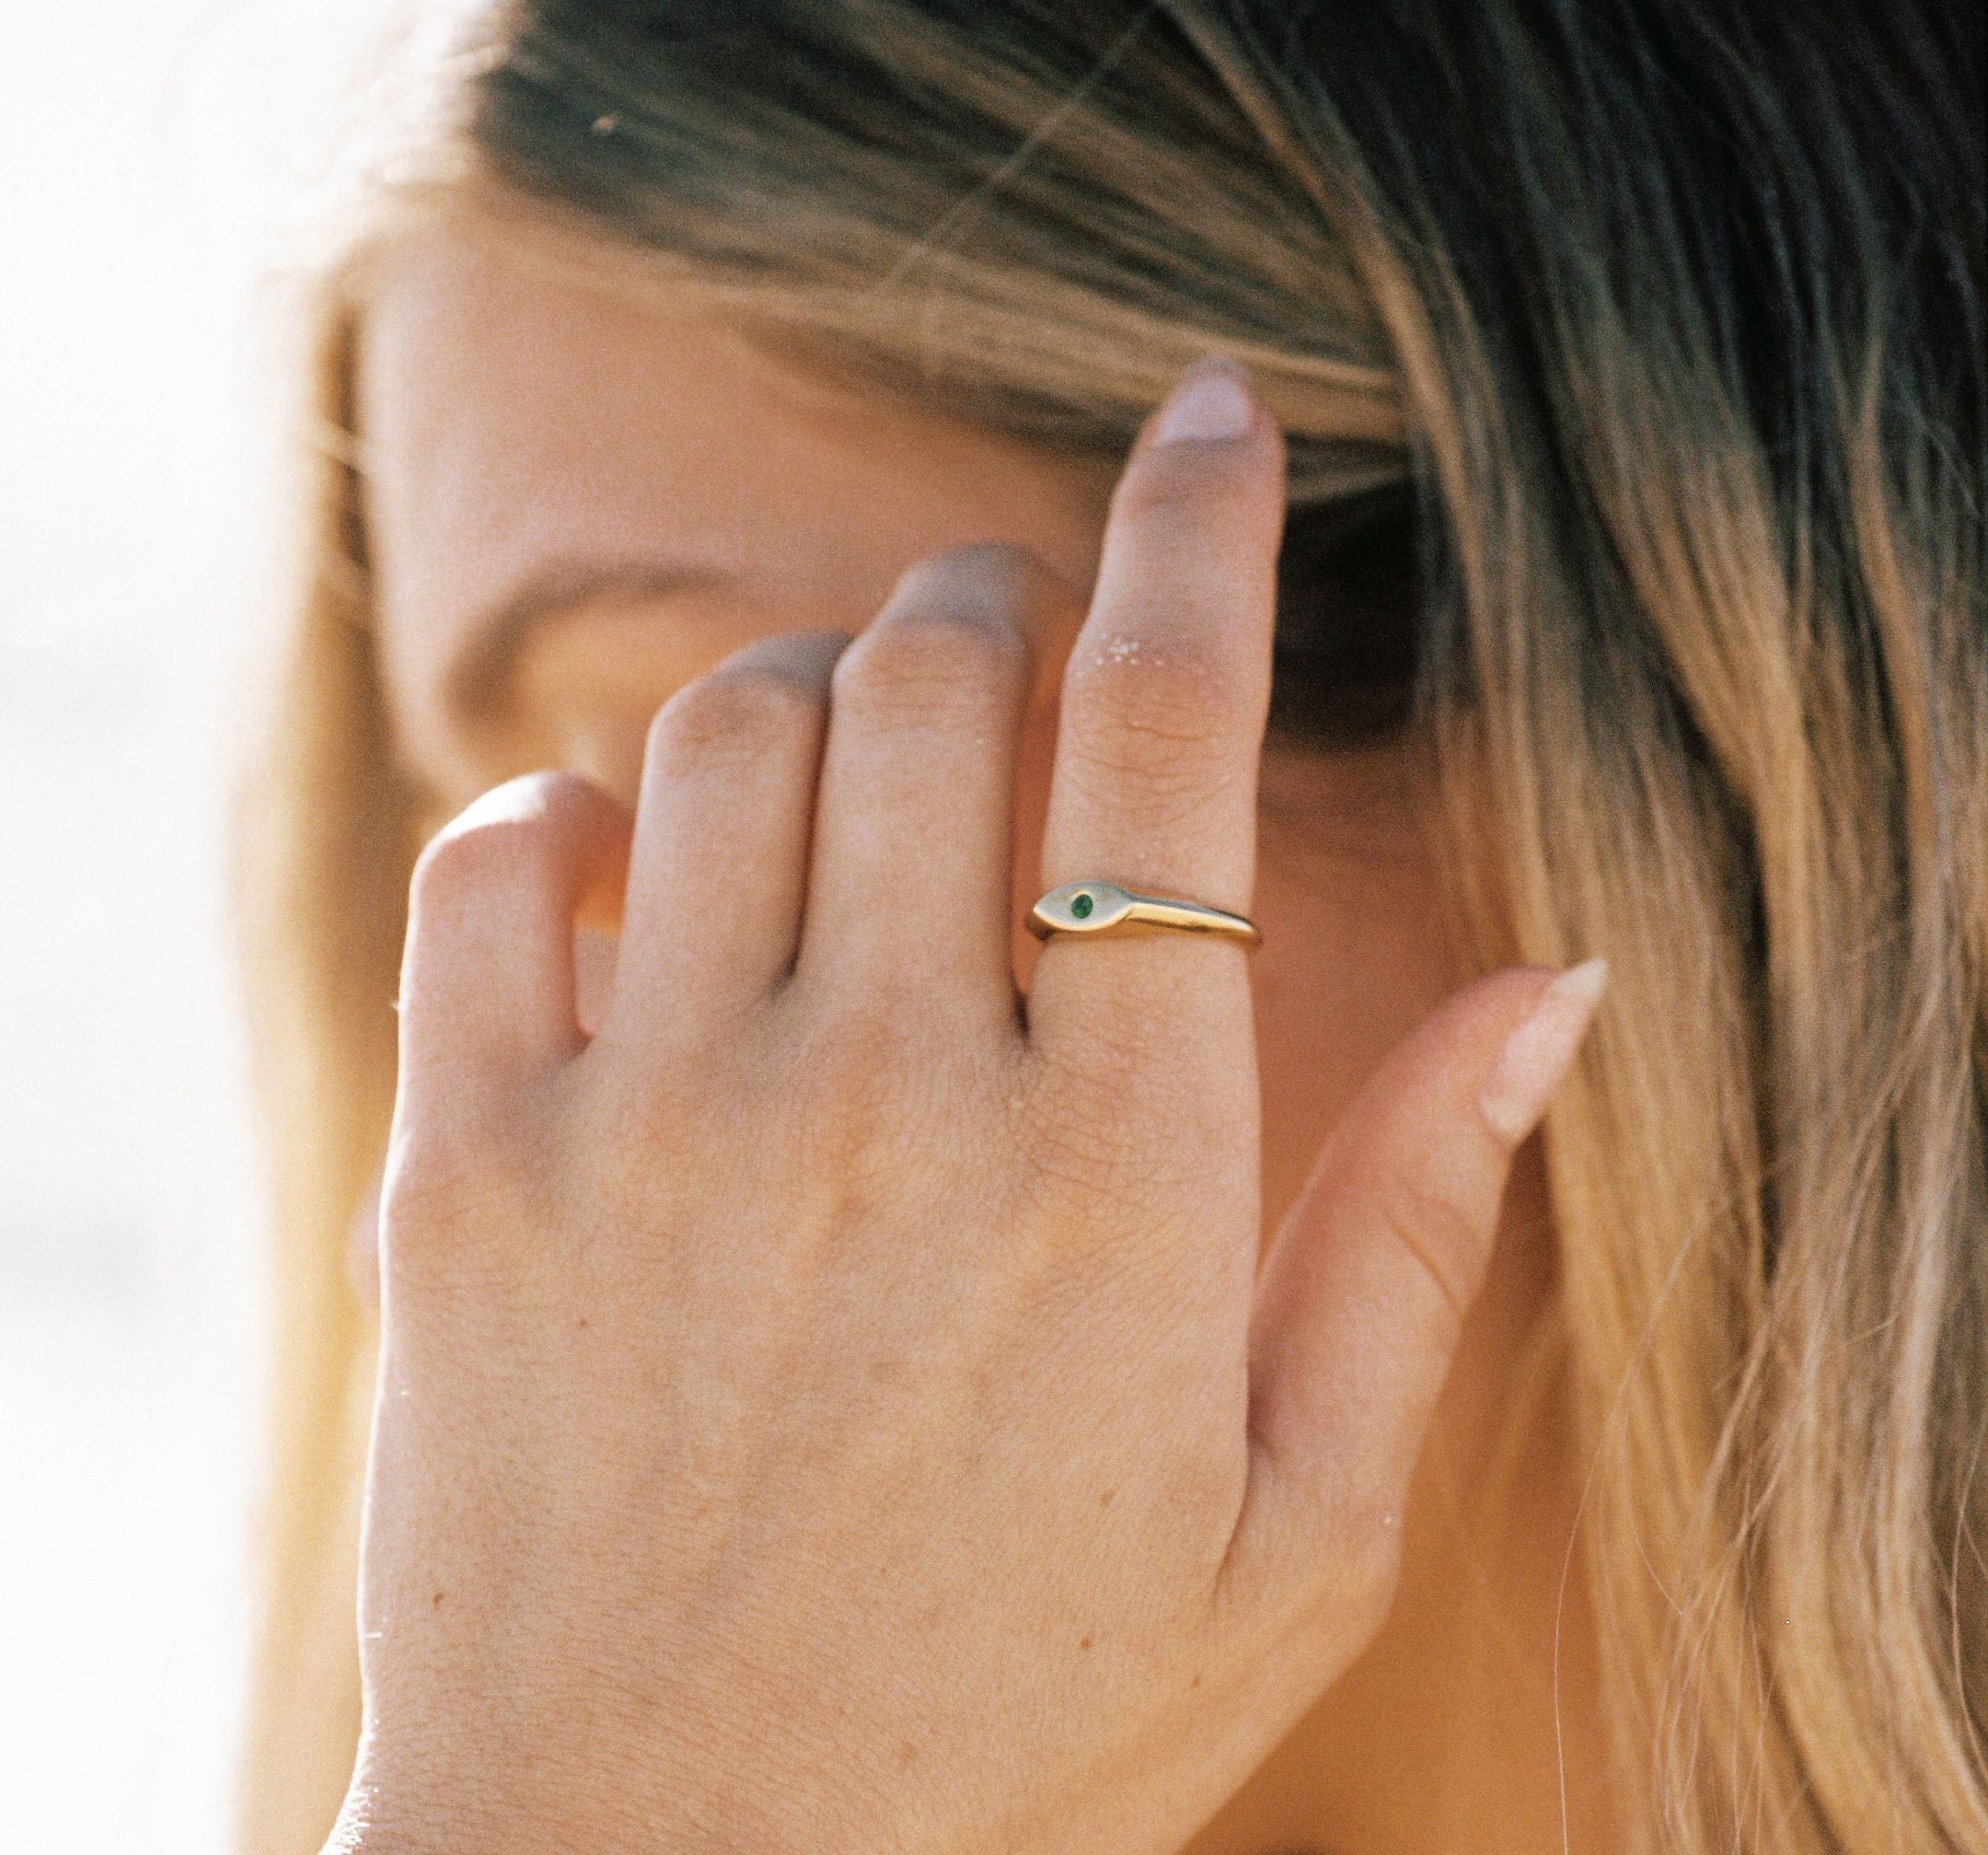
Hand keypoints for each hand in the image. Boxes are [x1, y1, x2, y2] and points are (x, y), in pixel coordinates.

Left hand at [335, 358, 1605, 1854]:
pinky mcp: (469, 1175)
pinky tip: (633, 889)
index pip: (1172, 741)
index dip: (1202, 532)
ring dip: (810, 693)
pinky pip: (494, 864)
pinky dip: (567, 818)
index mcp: (1117, 1172)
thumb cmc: (1015, 1723)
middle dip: (991, 601)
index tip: (1213, 413)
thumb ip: (1415, 1228)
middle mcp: (882, 1100)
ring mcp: (653, 1123)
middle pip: (936, 671)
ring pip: (728, 728)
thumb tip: (1550, 984)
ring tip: (848, 781)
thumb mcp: (1297, 1523)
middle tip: (1010, 653)